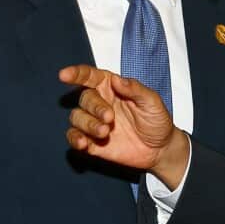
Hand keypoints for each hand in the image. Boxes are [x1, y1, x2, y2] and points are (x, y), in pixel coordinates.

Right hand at [59, 64, 189, 188]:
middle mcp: (99, 103)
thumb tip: (116, 80)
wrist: (160, 149)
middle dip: (94, 107)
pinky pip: (74, 137)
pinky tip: (83, 143)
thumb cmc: (157, 120)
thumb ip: (135, 89)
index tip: (64, 75)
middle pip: (84, 98)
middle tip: (110, 118)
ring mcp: (94, 123)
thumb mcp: (152, 102)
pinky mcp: (92, 142)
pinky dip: (75, 139)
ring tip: (104, 132)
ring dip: (87, 124)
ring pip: (76, 117)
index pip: (90, 76)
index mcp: (111, 88)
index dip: (76, 73)